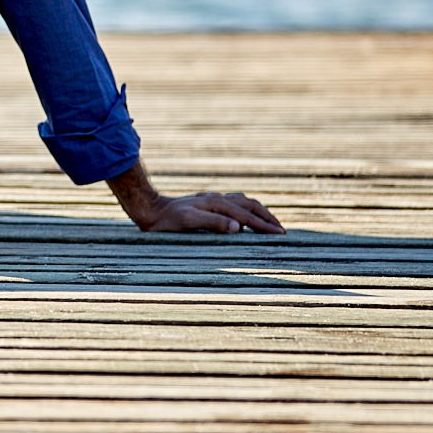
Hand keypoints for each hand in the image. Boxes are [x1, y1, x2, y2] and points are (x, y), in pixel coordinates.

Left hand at [138, 190, 284, 234]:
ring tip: (270, 223)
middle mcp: (217, 198)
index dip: (264, 225)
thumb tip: (238, 227)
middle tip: (282, 231)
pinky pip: (234, 203)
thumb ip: (213, 223)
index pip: (247, 215)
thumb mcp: (188, 221)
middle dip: (267, 217)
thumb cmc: (167, 220)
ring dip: (259, 211)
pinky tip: (246, 216)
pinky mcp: (207, 202)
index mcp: (216, 203)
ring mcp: (213, 199)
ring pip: (244, 201)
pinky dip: (247, 209)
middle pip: (250, 204)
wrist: (150, 208)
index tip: (280, 234)